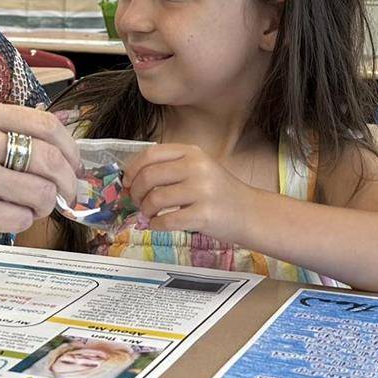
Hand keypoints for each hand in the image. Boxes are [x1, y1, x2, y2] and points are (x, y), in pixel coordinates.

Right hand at [0, 101, 79, 249]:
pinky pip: (22, 219)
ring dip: (41, 205)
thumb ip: (6, 133)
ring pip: (41, 193)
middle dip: (67, 181)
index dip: (70, 148)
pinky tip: (0, 217)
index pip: (45, 124)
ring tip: (24, 206)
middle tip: (67, 194)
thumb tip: (60, 148)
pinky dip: (20, 222)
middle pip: (50, 159)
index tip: (76, 164)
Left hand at [124, 144, 257, 239]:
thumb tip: (132, 178)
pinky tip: (158, 225)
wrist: (251, 212)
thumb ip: (170, 167)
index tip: (127, 181)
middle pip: (148, 176)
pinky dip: (155, 225)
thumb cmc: (219, 192)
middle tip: (137, 202)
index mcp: (192, 153)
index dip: (132, 169)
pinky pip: (167, 221)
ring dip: (145, 210)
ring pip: (155, 199)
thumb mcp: (199, 168)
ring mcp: (202, 191)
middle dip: (135, 192)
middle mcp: (197, 167)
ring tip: (150, 214)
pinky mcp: (204, 214)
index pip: (150, 154)